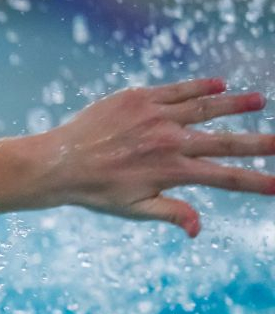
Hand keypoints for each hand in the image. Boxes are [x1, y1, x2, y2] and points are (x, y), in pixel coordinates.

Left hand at [40, 78, 274, 235]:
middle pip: (224, 141)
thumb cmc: (95, 192)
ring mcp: (155, 116)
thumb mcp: (133, 210)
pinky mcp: (138, 98)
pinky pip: (176, 90)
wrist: (58, 163)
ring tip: (259, 101)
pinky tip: (219, 84)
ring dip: (234, 104)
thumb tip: (199, 229)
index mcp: (171, 171)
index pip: (224, 177)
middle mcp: (168, 140)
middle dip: (258, 143)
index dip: (255, 181)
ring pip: (204, 107)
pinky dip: (199, 87)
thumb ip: (170, 213)